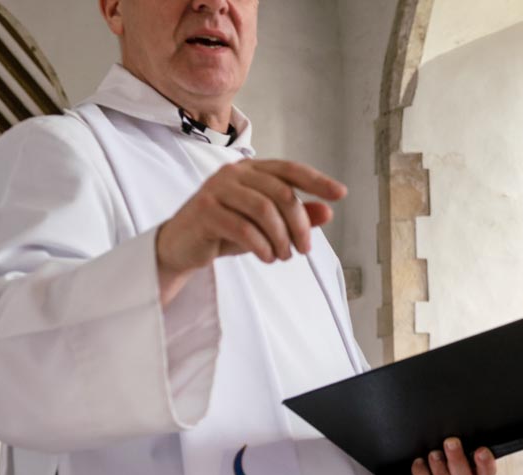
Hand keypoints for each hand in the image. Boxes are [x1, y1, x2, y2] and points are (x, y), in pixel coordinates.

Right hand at [156, 160, 346, 300]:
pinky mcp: (205, 210)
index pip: (290, 169)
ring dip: (281, 238)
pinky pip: (243, 227)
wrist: (182, 245)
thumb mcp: (266, 226)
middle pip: (282, 193)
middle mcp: (234, 173)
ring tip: (283, 256)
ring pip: (264, 210)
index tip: (340, 194)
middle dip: (300, 225)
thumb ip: (295, 217)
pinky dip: (261, 246)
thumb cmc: (226, 231)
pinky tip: (267, 257)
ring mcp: (217, 189)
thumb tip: (327, 212)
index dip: (317, 181)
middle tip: (304, 249)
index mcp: (252, 170)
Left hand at [395, 438, 496, 474]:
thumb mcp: (446, 447)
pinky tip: (418, 463)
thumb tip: (457, 426)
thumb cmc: (432, 457)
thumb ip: (456, 442)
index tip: (481, 450)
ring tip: (433, 454)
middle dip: (458, 461)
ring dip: (441, 472)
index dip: (486, 465)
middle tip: (451, 442)